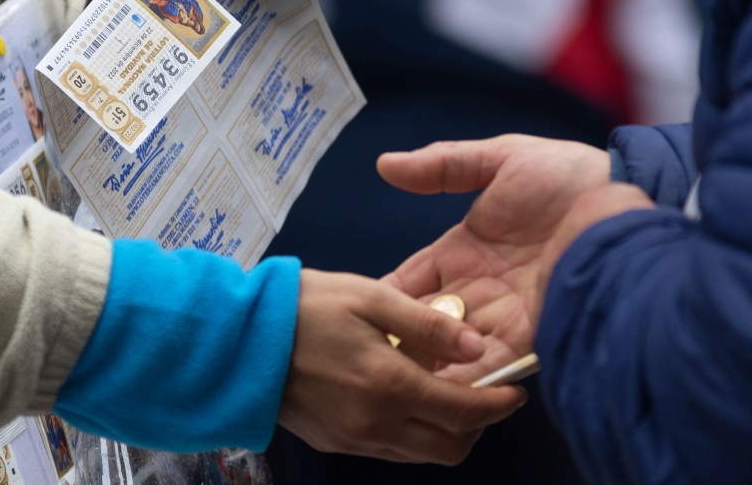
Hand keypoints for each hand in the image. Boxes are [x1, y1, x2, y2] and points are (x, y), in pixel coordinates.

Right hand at [278, 269, 525, 463]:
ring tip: (437, 391)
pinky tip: (396, 396)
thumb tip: (478, 348)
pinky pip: (389, 449)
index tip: (515, 393)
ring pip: (420, 453)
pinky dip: (408, 431)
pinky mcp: (333, 444)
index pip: (465, 412)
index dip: (499, 405)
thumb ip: (427, 325)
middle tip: (479, 394)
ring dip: (441, 431)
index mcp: (391, 386)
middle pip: (450, 448)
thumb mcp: (369, 297)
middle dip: (475, 426)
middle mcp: (377, 425)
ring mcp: (353, 440)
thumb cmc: (303, 306)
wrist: (236, 340)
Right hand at [377, 135, 651, 380]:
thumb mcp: (502, 158)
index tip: (352, 313)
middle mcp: (482, 290)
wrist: (629, 196)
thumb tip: (386, 164)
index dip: (385, 298)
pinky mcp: (537, 332)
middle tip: (367, 357)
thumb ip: (444, 164)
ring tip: (395, 380)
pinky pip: (494, 360)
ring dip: (430, 363)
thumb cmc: (570, 174)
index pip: (412, 282)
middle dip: (401, 341)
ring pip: (456, 349)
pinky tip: (442, 385)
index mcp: (464, 251)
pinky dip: (469, 374)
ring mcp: (508, 314)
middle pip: (429, 324)